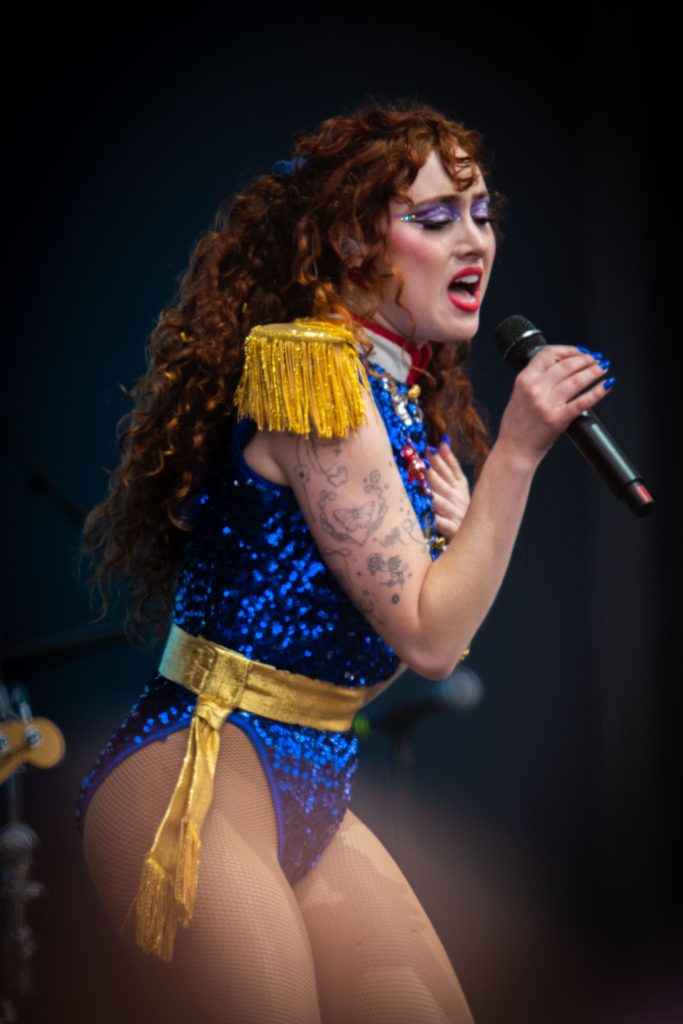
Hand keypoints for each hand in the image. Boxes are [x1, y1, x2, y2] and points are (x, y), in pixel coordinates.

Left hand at [426, 438, 470, 541]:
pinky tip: (427, 514)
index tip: (427, 447)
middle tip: (418, 461)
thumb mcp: (459, 485)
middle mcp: (457, 497)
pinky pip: (442, 523)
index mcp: (459, 485)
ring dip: (430, 493)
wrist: (476, 536)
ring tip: (420, 485)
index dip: (438, 457)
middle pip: (441, 482)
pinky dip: (435, 519)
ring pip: (440, 501)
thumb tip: (442, 442)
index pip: (448, 468)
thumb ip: (451, 464)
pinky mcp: (453, 529)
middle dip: (430, 471)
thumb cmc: (460, 508)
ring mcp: (455, 513)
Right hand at [498, 345, 613, 464]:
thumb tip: (561, 366)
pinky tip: (606, 384)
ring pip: (577, 380)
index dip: (569, 350)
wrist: (514, 449)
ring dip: (594, 371)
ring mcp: (547, 404)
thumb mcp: (519, 394)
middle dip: (585, 359)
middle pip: (566, 365)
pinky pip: (583, 401)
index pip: (549, 354)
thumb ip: (535, 379)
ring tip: (603, 368)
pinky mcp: (558, 419)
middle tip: (596, 359)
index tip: (580, 352)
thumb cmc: (517, 424)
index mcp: (524, 380)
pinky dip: (598, 391)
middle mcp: (535, 389)